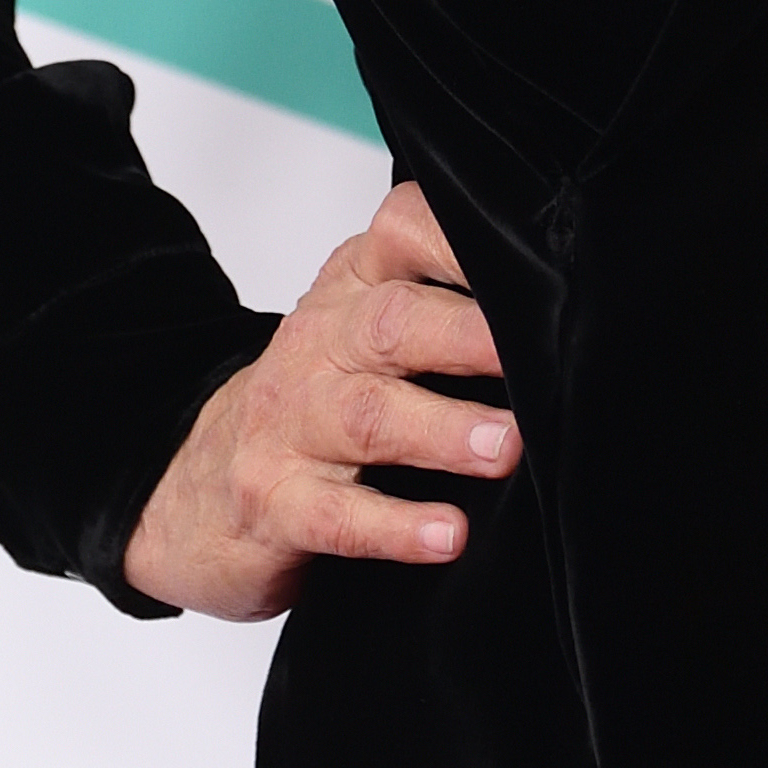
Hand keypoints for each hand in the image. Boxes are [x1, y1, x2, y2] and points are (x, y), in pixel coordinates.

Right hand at [122, 182, 517, 618]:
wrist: (192, 486)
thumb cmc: (314, 404)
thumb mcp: (368, 336)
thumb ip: (448, 310)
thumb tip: (575, 322)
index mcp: (354, 287)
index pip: (402, 232)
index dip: (461, 241)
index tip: (535, 265)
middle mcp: (321, 343)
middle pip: (392, 323)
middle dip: (465, 338)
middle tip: (531, 361)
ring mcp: (290, 423)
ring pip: (369, 416)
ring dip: (441, 431)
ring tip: (502, 448)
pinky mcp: (274, 502)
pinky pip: (335, 514)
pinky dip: (393, 526)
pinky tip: (446, 535)